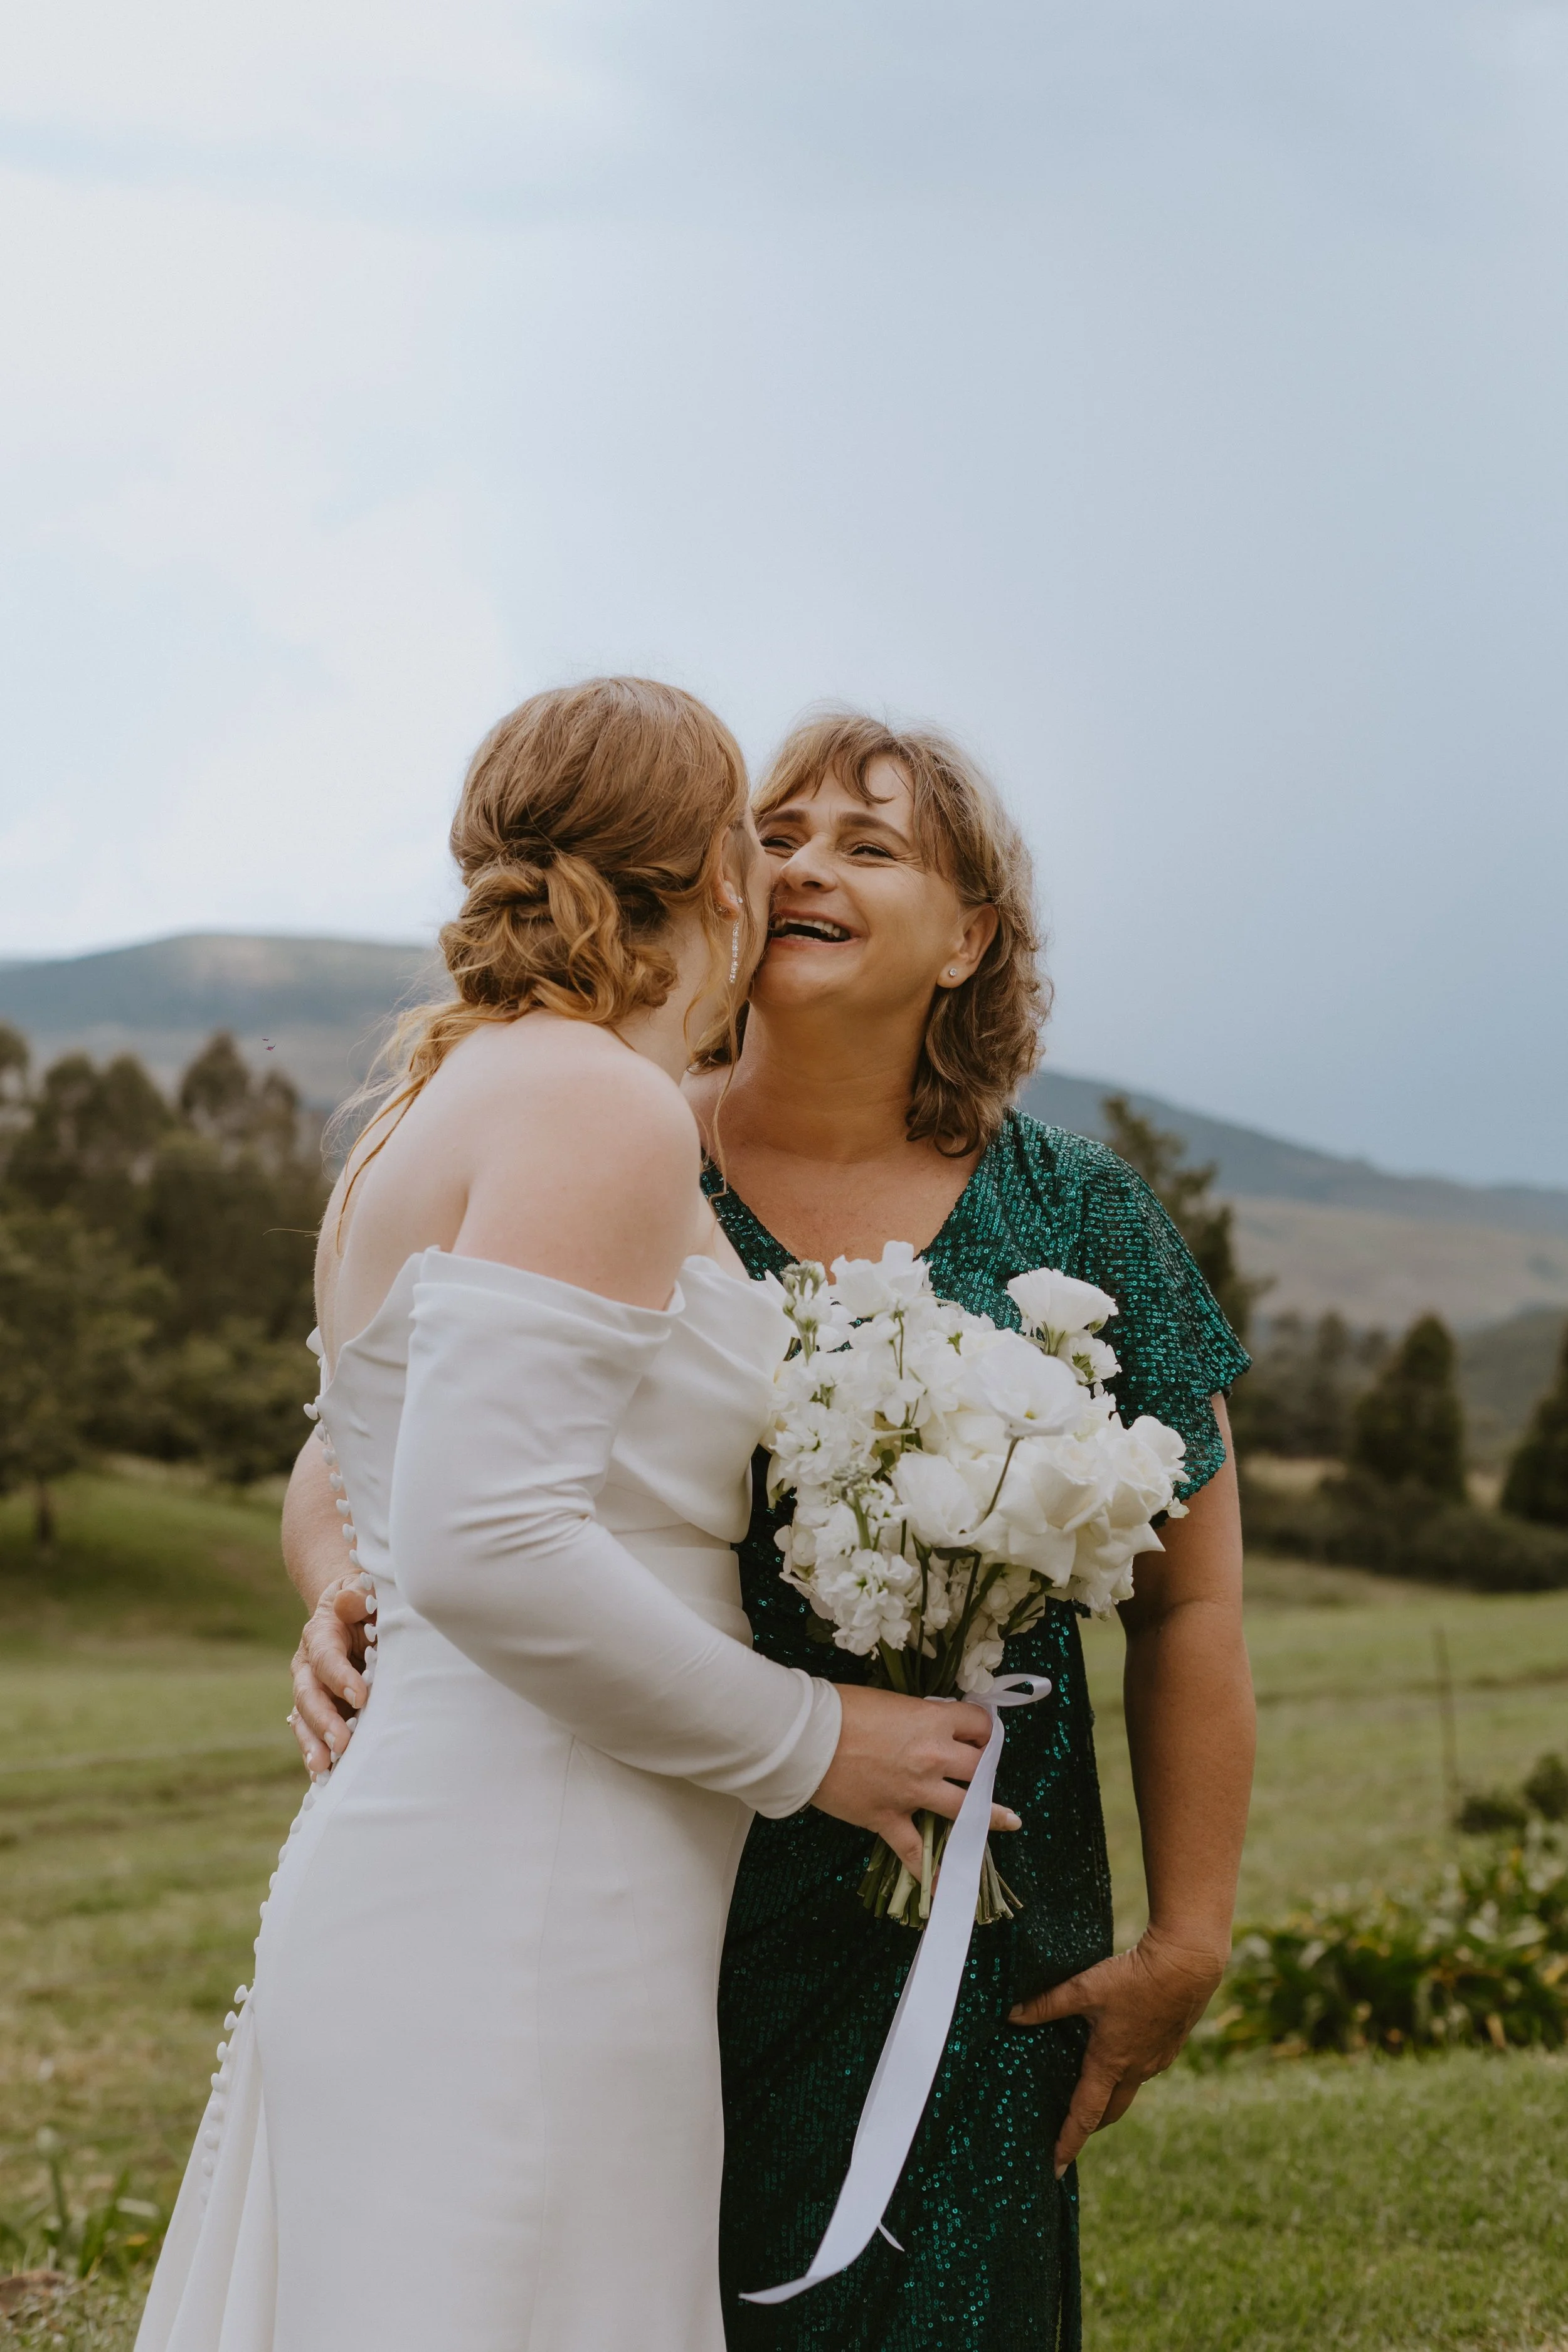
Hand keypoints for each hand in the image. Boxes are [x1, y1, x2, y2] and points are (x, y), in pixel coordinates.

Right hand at [288, 1576, 374, 1776]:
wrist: (349, 1610)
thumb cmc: (366, 1603)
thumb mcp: (364, 1593)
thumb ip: (359, 1598)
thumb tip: (350, 1600)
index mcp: (321, 1635)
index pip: (327, 1658)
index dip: (340, 1678)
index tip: (360, 1697)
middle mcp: (308, 1665)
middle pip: (308, 1694)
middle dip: (323, 1720)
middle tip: (341, 1743)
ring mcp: (310, 1689)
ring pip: (303, 1719)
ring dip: (312, 1744)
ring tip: (323, 1768)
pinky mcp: (317, 1709)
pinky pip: (311, 1733)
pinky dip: (315, 1753)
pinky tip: (324, 1777)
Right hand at [811, 1685, 1020, 1875]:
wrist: (805, 1737)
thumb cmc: (840, 1709)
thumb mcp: (889, 1702)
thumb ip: (916, 1717)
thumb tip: (926, 1725)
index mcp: (933, 1722)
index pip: (979, 1725)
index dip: (983, 1730)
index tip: (980, 1736)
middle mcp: (932, 1758)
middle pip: (979, 1768)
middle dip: (986, 1768)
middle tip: (984, 1771)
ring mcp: (913, 1793)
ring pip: (964, 1809)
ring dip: (989, 1816)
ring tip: (1008, 1821)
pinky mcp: (889, 1819)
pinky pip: (916, 1851)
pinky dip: (930, 1871)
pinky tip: (944, 1885)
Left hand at [1009, 1925, 1227, 2175]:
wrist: (1187, 1966)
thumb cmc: (1134, 1978)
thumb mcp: (1084, 1989)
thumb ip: (1046, 2004)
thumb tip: (1010, 2014)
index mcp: (1110, 2064)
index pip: (1085, 2116)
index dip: (1068, 2143)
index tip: (1055, 2168)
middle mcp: (1136, 2070)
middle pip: (1110, 2112)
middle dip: (1091, 2125)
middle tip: (1072, 2132)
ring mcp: (1157, 2060)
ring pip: (1129, 2089)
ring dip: (1111, 2095)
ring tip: (1093, 2089)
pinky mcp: (1170, 2045)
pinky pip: (1145, 2068)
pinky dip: (1129, 2071)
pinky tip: (1123, 2052)